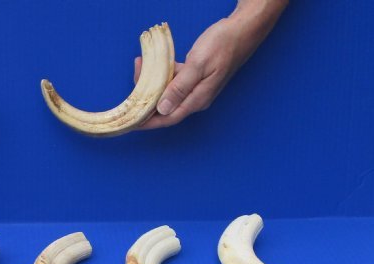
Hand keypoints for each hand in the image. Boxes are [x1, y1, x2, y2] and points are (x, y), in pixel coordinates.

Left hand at [134, 1, 286, 128]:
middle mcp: (195, 98)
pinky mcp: (194, 78)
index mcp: (197, 99)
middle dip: (145, 97)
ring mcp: (195, 88)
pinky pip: (173, 81)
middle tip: (134, 77)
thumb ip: (180, 87)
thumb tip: (163, 109)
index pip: (167, 118)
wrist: (242, 30)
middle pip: (164, 106)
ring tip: (140, 64)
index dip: (148, 122)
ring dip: (152, 82)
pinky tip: (153, 62)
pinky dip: (162, 73)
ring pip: (167, 92)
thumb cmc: (223, 45)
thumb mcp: (199, 64)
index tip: (131, 123)